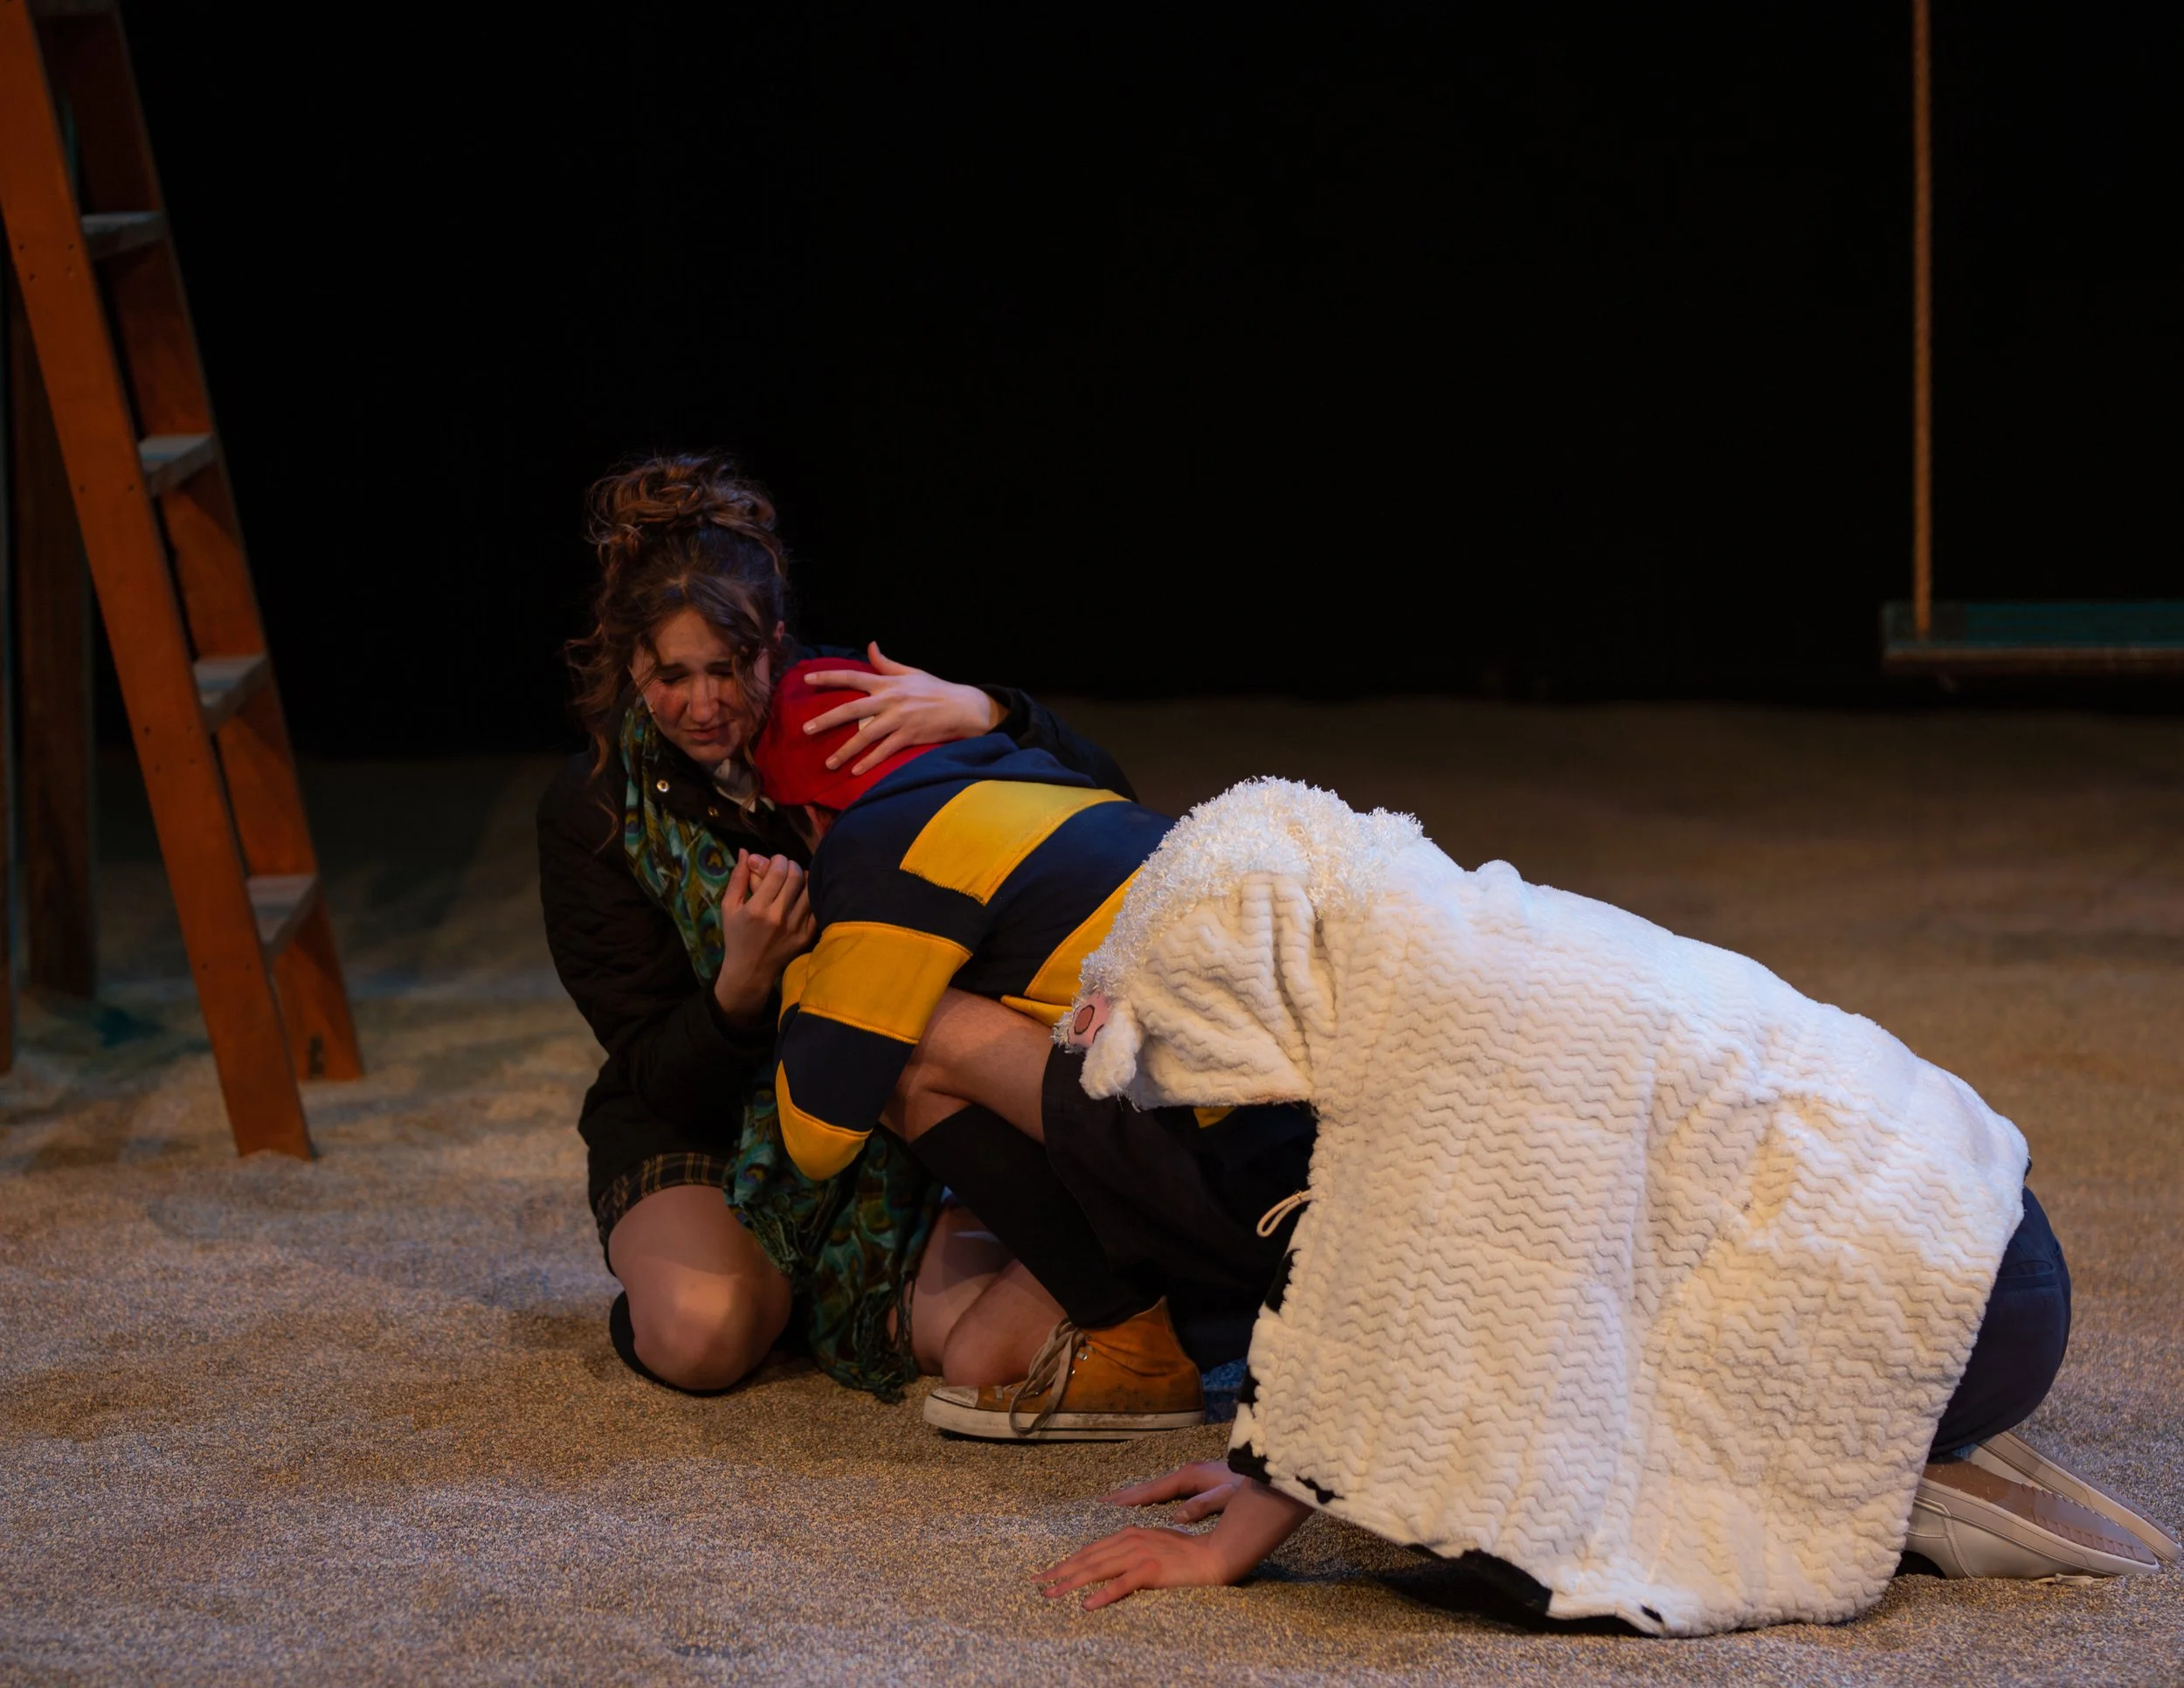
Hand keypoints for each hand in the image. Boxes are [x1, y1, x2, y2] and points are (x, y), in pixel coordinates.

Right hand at [712, 850, 813, 1024]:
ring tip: (796, 879)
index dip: (779, 860)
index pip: (778, 872)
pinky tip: (803, 894)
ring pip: (810, 891)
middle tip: (786, 867)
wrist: (750, 970)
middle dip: (792, 865)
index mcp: (757, 909)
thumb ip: (737, 878)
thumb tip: (745, 851)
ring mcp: (795, 928)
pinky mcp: (806, 936)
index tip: (775, 861)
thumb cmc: (736, 936)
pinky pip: (816, 908)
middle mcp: (778, 917)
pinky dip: (812, 896)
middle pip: (796, 877)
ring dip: (804, 878)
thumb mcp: (729, 907)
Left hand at [801, 642, 1005, 774]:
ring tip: (829, 764)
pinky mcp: (909, 736)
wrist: (963, 707)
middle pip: (851, 709)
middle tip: (805, 729)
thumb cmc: (936, 689)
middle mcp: (889, 700)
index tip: (807, 678)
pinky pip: (884, 751)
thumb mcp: (911, 672)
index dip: (828, 677)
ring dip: (845, 751)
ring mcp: (899, 719)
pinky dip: (869, 762)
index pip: (851, 676)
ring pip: (866, 736)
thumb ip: (886, 663)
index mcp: (887, 683)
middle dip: (827, 720)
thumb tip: (870, 646)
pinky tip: (855, 771)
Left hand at [1035, 1472, 1313, 1609]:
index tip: (1044, 1573)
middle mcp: (1131, 1540)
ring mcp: (1141, 1554)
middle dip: (1059, 1572)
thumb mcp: (1154, 1547)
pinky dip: (1103, 1595)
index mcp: (1129, 1534)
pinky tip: (1087, 1606)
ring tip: (1051, 1596)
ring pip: (1098, 1569)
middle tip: (1036, 1585)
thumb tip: (1107, 1566)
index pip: (1090, 1550)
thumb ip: (1130, 1552)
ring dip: (1072, 1583)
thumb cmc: (1187, 1555)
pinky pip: (1123, 1584)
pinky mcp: (1153, 1570)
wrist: (1217, 1556)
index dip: (1066, 1561)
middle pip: (1088, 1558)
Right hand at [1101, 1460, 1242, 1521]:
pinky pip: (1166, 1489)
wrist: (1268, 1472)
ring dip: (1137, 1494)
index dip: (1130, 1498)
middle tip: (1101, 1501)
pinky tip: (1148, 1500)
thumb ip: (1204, 1504)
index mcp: (1188, 1477)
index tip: (1108, 1504)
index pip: (1152, 1490)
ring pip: (1156, 1486)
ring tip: (1116, 1501)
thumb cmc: (1250, 1487)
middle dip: (1126, 1494)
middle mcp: (1186, 1473)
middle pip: (1149, 1485)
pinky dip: (1151, 1495)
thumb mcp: (1228, 1496)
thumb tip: (1177, 1516)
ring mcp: (1191, 1475)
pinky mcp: (1197, 1480)